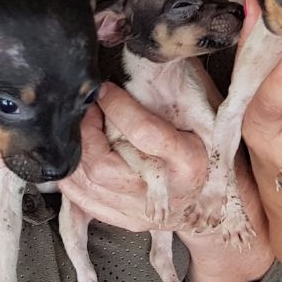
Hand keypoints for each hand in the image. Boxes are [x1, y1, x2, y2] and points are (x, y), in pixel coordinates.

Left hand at [58, 82, 209, 232]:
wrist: (209, 196)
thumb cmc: (206, 147)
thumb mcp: (204, 115)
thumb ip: (178, 89)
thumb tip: (147, 60)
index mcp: (189, 162)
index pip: (144, 133)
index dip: (118, 107)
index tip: (106, 89)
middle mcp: (164, 192)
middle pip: (104, 166)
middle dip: (86, 132)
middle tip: (87, 110)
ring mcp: (141, 212)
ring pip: (88, 184)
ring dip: (76, 151)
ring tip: (82, 129)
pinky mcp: (124, 221)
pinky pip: (83, 202)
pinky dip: (71, 177)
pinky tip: (76, 156)